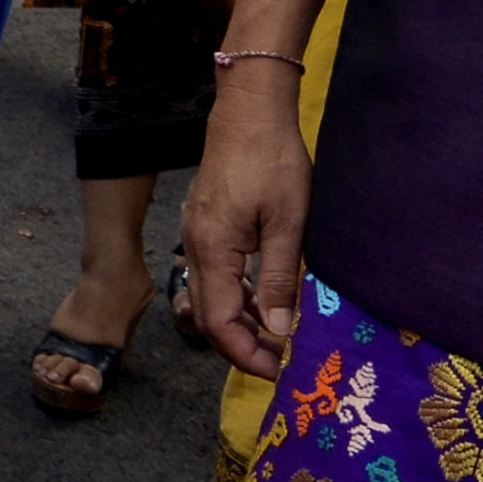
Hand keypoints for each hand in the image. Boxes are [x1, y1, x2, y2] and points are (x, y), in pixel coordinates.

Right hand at [185, 69, 309, 376]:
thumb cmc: (272, 160)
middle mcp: (195, 246)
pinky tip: (263, 298)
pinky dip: (236, 296)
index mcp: (213, 249)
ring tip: (276, 336)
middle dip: (241, 345)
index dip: (247, 353)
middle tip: (280, 360)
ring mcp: (195, 233)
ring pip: (209, 296)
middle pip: (207, 315)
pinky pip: (213, 274)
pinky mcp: (204, 223)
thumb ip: (280, 278)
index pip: (220, 322)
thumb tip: (280, 330)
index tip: (279, 370)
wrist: (248, 111)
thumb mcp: (287, 222)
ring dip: (238, 323)